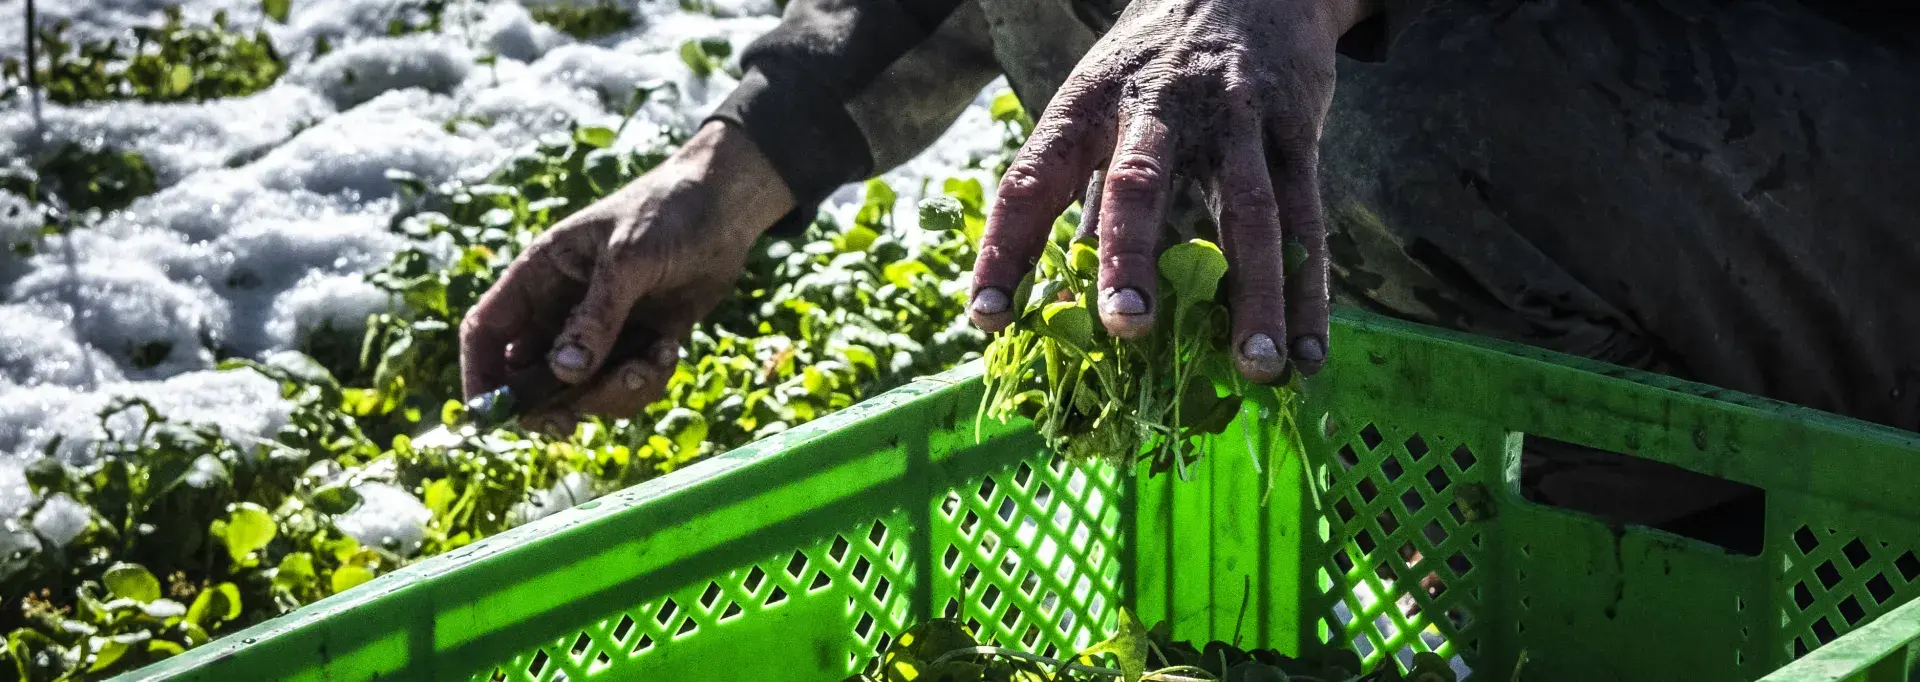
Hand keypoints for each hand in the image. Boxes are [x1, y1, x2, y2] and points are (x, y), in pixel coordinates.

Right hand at [458, 121, 794, 433]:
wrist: (726, 207)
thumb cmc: (667, 212)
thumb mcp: (628, 258)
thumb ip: (597, 316)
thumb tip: (564, 373)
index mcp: (539, 276)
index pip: (486, 332)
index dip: (479, 376)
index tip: (486, 417)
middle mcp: (561, 309)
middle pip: (530, 377)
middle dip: (550, 405)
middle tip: (569, 425)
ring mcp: (600, 331)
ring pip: (584, 391)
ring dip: (616, 391)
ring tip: (656, 358)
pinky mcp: (638, 344)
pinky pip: (627, 386)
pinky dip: (648, 381)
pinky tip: (671, 350)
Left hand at [968, 0, 1372, 381]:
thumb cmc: (1156, 65)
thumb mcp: (1101, 102)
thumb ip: (1080, 190)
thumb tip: (1051, 293)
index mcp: (1088, 104)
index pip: (1032, 177)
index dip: (1005, 248)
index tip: (986, 318)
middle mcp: (1158, 106)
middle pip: (1140, 184)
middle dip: (1129, 258)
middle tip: (1126, 329)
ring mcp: (1234, 115)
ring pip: (1248, 210)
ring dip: (1254, 295)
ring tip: (1256, 367)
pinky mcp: (1296, 127)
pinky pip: (1307, 215)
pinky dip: (1310, 288)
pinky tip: (1309, 351)